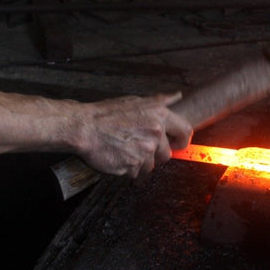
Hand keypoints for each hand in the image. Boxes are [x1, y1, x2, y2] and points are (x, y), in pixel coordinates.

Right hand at [78, 93, 192, 177]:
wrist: (84, 128)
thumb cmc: (107, 114)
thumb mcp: (136, 101)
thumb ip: (159, 102)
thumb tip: (177, 96)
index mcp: (159, 116)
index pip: (185, 131)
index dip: (182, 141)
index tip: (176, 145)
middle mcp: (155, 133)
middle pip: (167, 155)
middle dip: (155, 155)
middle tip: (138, 148)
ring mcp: (145, 151)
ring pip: (150, 166)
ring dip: (139, 162)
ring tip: (124, 150)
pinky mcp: (133, 166)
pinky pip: (136, 173)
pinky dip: (128, 168)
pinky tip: (118, 156)